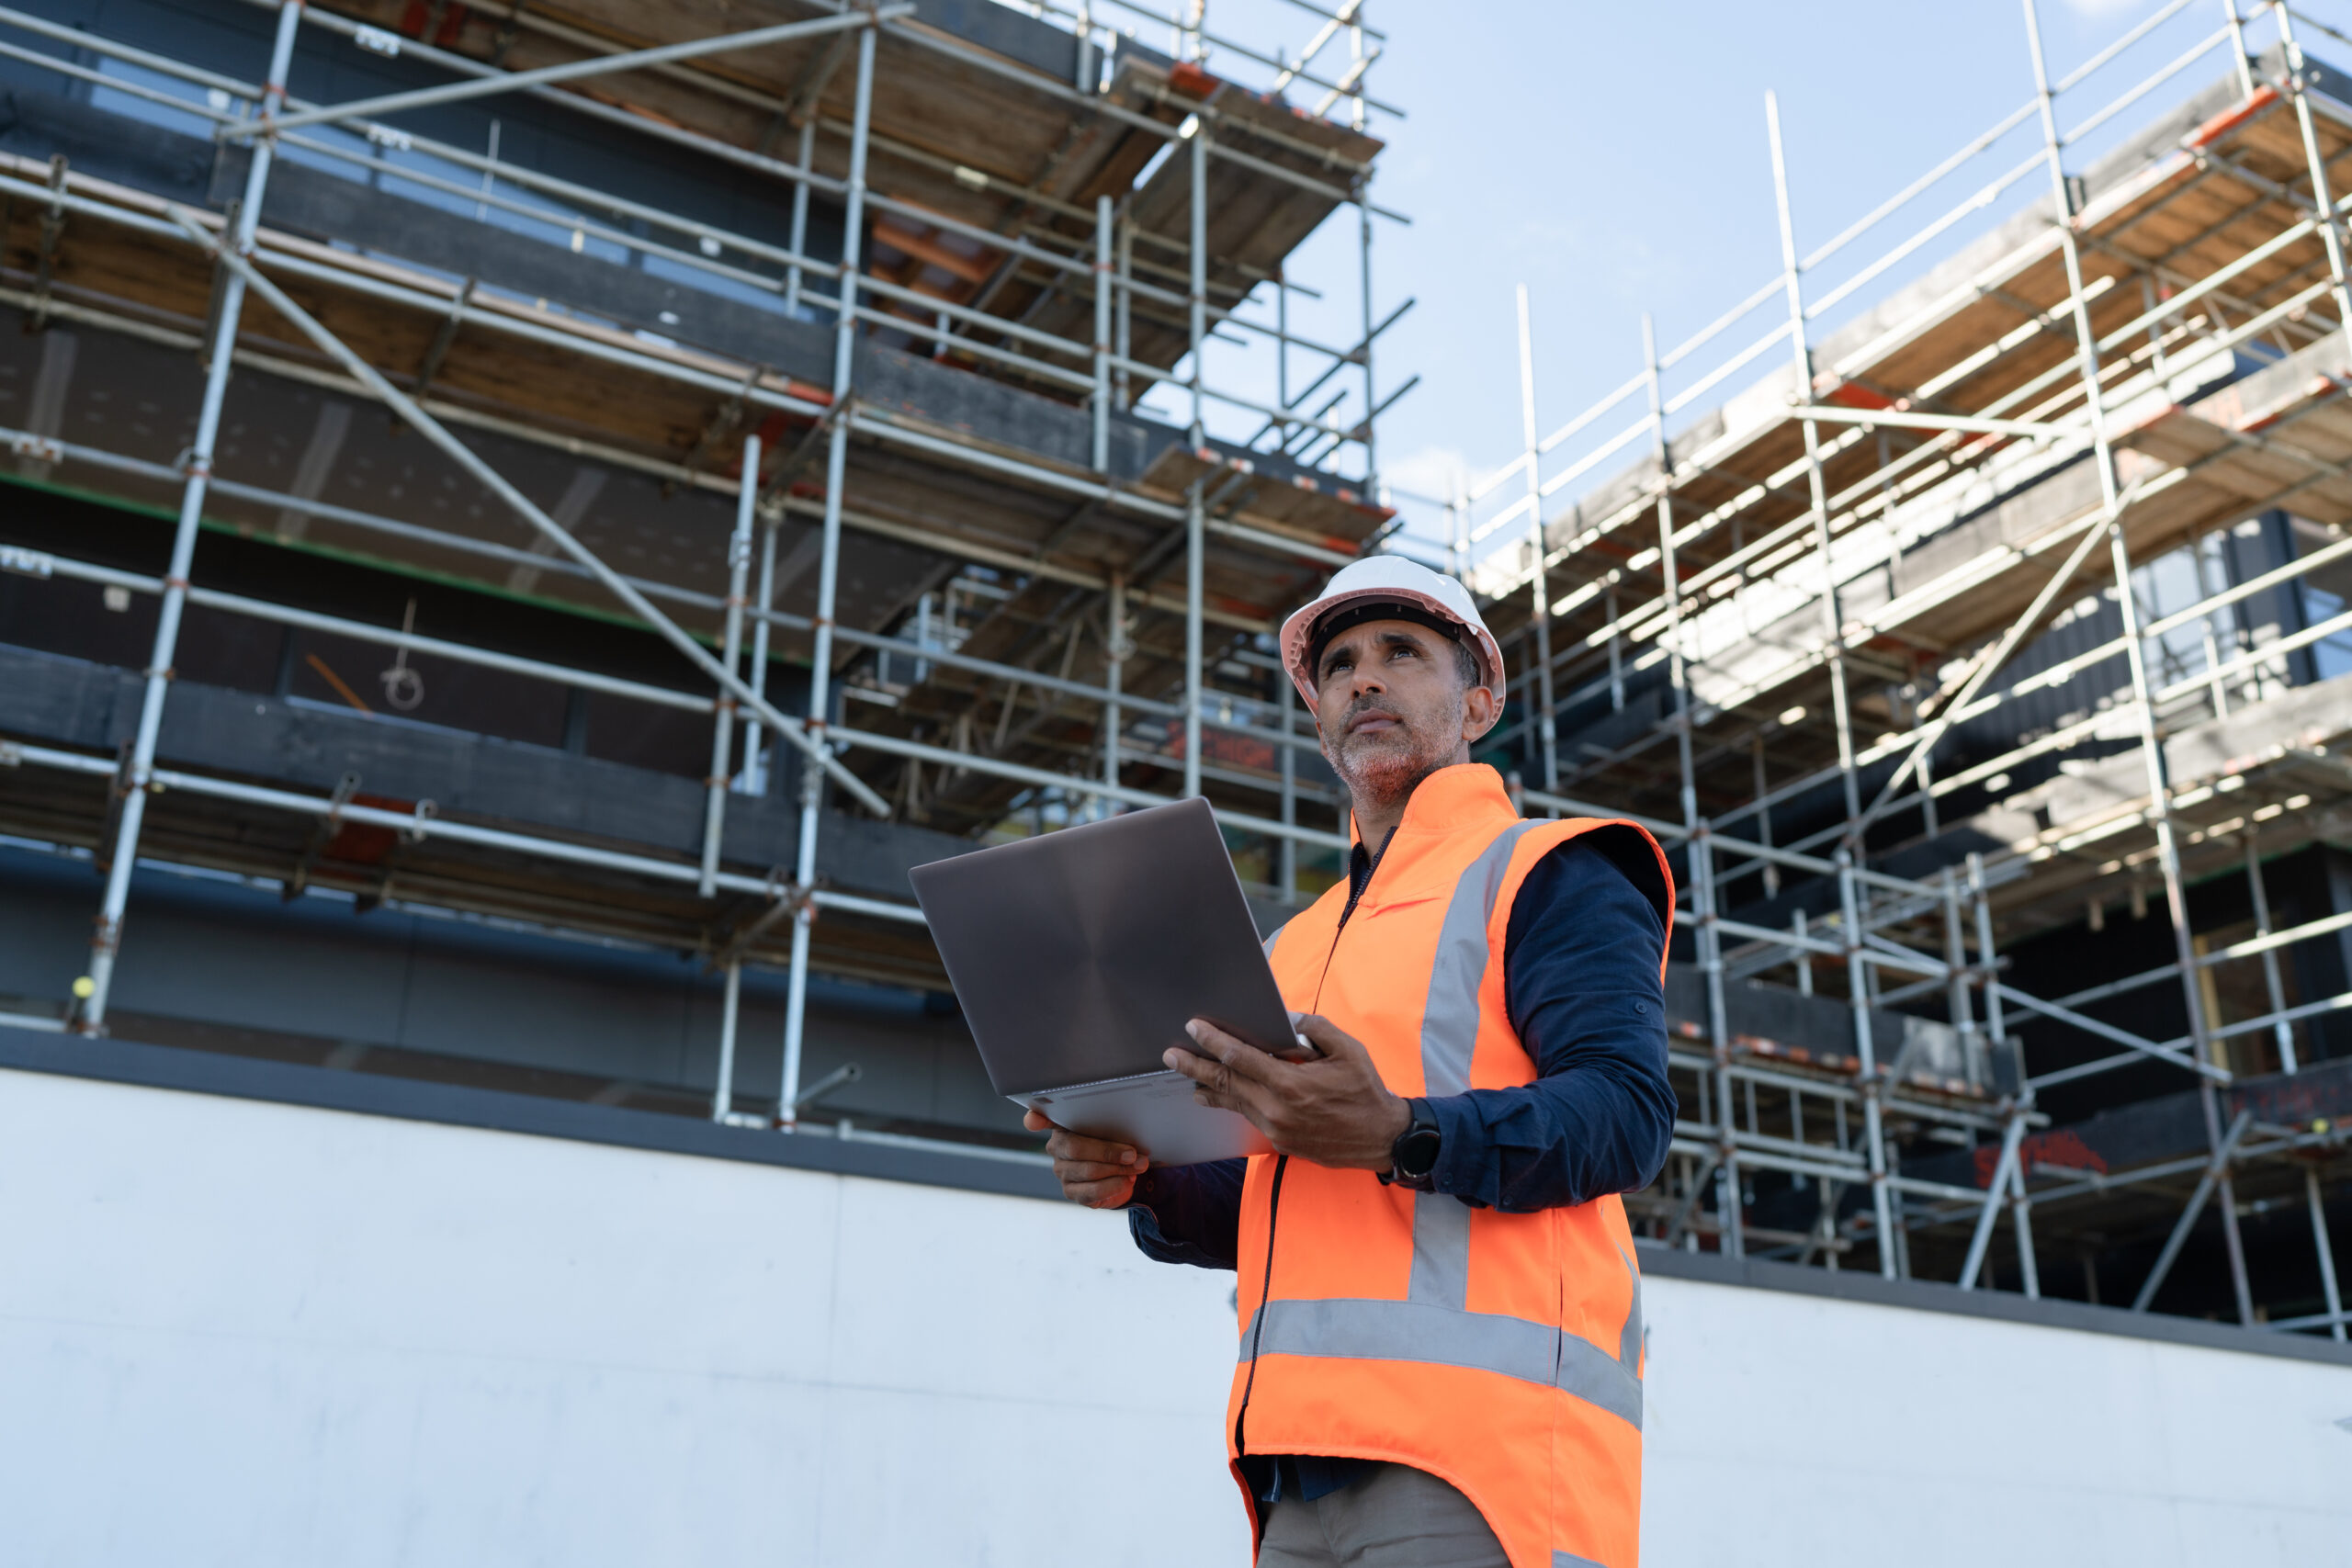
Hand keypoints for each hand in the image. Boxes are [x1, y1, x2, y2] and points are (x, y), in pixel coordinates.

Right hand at [1024, 1106, 1147, 1207]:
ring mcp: (1062, 1171)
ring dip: (1118, 1170)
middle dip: (1109, 1152)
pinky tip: (1127, 1180)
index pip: (1039, 1119)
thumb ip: (1113, 1128)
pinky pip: (1093, 1191)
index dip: (1035, 1120)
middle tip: (1133, 1154)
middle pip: (1076, 1148)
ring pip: (1089, 1171)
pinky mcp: (1072, 1192)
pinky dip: (1115, 1185)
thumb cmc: (1112, 1142)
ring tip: (1137, 1167)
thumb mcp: (1112, 1129)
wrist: (1120, 1171)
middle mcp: (1056, 1148)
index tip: (1034, 1121)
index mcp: (1062, 1125)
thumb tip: (1129, 1144)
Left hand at [1165, 1013, 1410, 1170]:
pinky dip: (1232, 1104)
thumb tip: (1287, 1019)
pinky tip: (1219, 1097)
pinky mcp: (1279, 1142)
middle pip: (1226, 1083)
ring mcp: (1276, 1129)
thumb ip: (1315, 1029)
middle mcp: (1276, 1109)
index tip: (1194, 1028)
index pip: (1240, 1058)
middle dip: (1195, 1066)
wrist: (1381, 1138)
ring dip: (1209, 1088)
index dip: (1214, 1041)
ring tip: (1188, 1077)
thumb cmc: (1366, 1091)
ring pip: (1233, 1103)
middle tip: (1169, 1055)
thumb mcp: (1348, 1050)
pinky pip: (1249, 1117)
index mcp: (1291, 1083)